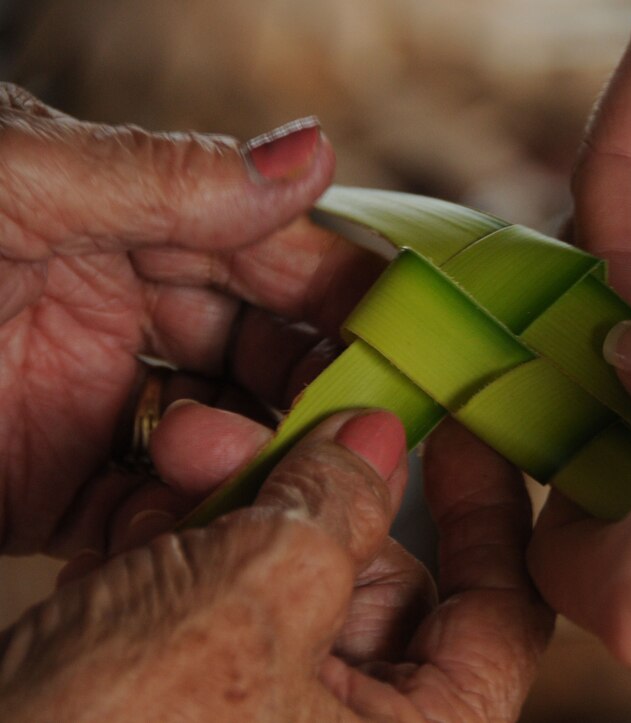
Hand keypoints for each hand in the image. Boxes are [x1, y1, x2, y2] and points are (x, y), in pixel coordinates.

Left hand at [0, 83, 386, 556]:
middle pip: (260, 349)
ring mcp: (90, 401)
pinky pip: (147, 510)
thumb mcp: (14, 182)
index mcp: (122, 219)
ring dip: (248, 451)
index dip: (341, 282)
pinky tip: (197, 512)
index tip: (404, 323)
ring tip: (226, 451)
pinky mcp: (47, 486)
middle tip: (352, 413)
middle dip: (310, 380)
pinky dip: (184, 518)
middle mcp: (121, 308)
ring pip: (219, 433)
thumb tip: (312, 153)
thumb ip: (166, 179)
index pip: (269, 249)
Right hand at [0, 411, 552, 720]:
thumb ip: (332, 512)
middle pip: (381, 587)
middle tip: (273, 430)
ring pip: (289, 588)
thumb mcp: (248, 608)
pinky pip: (218, 619)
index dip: (490, 515)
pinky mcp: (193, 714)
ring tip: (178, 459)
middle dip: (319, 499)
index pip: (500, 616)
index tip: (460, 436)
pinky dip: (184, 564)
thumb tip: (375, 440)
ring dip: (236, 514)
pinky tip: (136, 528)